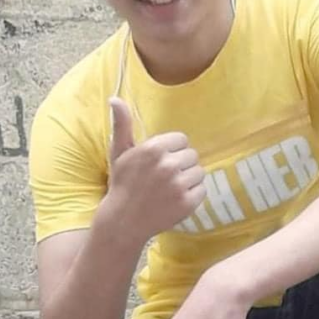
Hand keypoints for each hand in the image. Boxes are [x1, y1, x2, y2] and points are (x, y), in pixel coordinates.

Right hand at [107, 97, 206, 242]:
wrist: (124, 220)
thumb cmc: (122, 184)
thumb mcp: (119, 152)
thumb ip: (122, 124)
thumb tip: (115, 98)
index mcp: (153, 149)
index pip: (181, 140)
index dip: (172, 150)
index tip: (160, 162)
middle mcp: (168, 165)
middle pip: (192, 155)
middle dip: (181, 164)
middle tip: (165, 177)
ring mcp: (179, 185)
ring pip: (199, 172)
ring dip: (189, 179)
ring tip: (171, 188)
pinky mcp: (188, 203)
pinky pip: (202, 190)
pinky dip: (193, 195)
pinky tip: (176, 199)